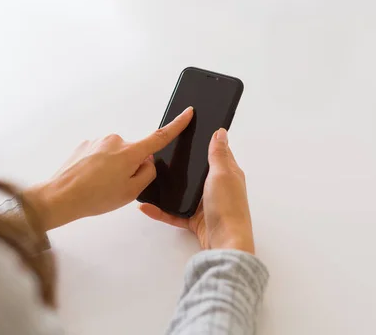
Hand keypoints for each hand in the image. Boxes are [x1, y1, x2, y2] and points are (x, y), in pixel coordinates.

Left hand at [25, 107, 193, 229]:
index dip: (176, 125)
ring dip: (112, 168)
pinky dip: (99, 167)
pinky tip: (90, 181)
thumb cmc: (93, 197)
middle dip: (130, 167)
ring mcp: (98, 141)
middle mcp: (115, 141)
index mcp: (130, 153)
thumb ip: (147, 174)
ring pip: (116, 155)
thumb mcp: (131, 192)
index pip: (160, 137)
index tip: (187, 113)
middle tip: (117, 187)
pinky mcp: (86, 145)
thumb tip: (147, 163)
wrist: (60, 196)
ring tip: (99, 186)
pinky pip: (101, 155)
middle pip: (134, 153)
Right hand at [139, 128, 254, 253]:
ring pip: (181, 193)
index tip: (188, 133)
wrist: (225, 243)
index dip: (204, 142)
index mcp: (227, 174)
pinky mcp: (194, 221)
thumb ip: (218, 154)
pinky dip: (160, 211)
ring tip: (149, 179)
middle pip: (195, 172)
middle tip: (161, 154)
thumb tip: (220, 132)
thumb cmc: (228, 207)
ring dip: (167, 188)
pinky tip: (146, 206)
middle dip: (180, 165)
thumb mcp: (222, 174)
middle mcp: (216, 188)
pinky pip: (173, 214)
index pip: (215, 153)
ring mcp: (204, 205)